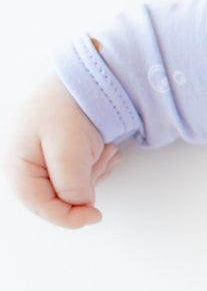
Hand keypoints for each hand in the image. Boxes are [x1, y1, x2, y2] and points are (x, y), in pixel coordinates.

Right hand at [8, 73, 121, 227]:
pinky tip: (105, 146)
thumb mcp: (69, 147)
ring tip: (104, 146)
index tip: (95, 216)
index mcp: (17, 164)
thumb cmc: (68, 104)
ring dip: (95, 171)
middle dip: (86, 183)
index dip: (67, 217)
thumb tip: (80, 207)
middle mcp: (27, 165)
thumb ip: (71, 183)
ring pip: (75, 188)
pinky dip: (98, 165)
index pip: (40, 205)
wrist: (87, 74)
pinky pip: (84, 174)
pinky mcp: (63, 156)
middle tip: (102, 156)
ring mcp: (44, 161)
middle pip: (59, 198)